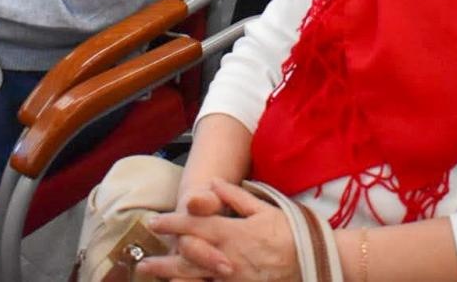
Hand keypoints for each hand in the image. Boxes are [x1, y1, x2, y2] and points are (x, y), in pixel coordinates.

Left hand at [141, 180, 298, 279]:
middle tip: (143, 262)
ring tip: (156, 277)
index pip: (195, 226)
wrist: (313, 262)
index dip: (173, 224)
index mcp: (232, 232)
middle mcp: (227, 255)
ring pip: (196, 277)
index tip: (154, 222)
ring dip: (174, 276)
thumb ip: (237, 197)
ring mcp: (232, 277)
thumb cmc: (290, 233)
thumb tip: (215, 183)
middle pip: (189, 256)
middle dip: (165, 259)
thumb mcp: (265, 209)